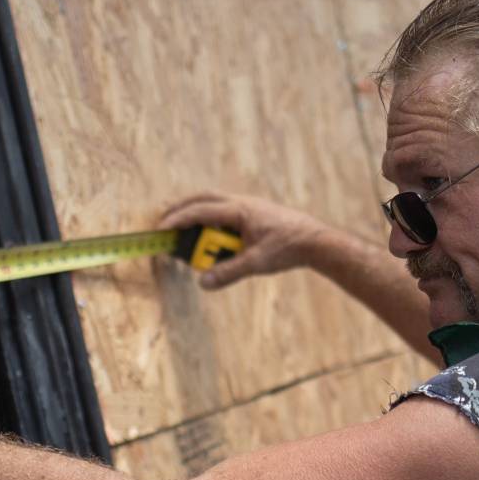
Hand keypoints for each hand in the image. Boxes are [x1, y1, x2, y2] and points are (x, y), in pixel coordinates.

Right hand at [158, 192, 327, 288]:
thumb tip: (203, 282)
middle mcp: (241, 203)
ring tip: (182, 229)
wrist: (317, 241)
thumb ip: (228, 272)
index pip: (200, 210)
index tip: (162, 229)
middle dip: (180, 207)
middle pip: (202, 197)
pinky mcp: (253, 213)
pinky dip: (209, 217)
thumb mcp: (256, 263)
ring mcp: (248, 205)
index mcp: (239, 210)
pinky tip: (209, 234)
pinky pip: (223, 210)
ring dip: (195, 211)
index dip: (178, 219)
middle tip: (164, 221)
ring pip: (213, 201)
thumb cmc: (289, 247)